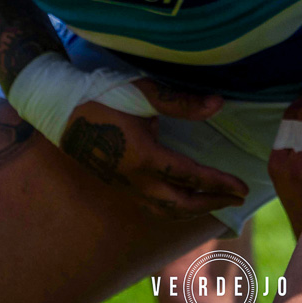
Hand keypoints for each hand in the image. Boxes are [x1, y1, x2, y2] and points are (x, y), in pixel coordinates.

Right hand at [58, 79, 247, 218]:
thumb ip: (180, 102)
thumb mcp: (142, 92)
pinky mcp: (116, 182)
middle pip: (181, 204)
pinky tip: (181, 198)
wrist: (57, 106)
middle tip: (237, 197)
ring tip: (214, 203)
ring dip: (193, 210)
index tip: (243, 186)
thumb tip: (218, 105)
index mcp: (143, 157)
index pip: (191, 177)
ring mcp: (123, 184)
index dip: (219, 183)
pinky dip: (173, 207)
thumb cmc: (100, 94)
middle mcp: (134, 179)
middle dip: (212, 202)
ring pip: (164, 210)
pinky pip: (150, 205)